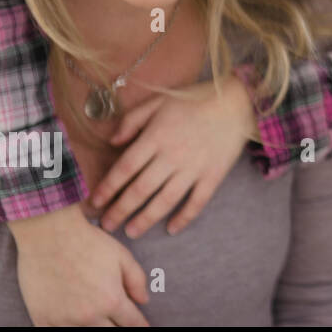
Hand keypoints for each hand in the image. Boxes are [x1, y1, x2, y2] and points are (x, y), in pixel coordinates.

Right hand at [9, 204, 149, 325]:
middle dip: (119, 330)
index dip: (141, 326)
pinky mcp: (42, 318)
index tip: (145, 328)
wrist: (49, 235)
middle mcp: (88, 316)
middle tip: (120, 324)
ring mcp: (63, 320)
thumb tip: (144, 301)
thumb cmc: (88, 242)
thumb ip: (136, 280)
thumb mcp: (122, 256)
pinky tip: (73, 329)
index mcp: (111, 300)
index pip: (132, 323)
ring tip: (99, 325)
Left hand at [91, 76, 255, 237]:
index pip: (125, 169)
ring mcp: (194, 168)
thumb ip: (132, 120)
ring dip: (146, 219)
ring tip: (132, 232)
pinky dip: (184, 218)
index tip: (95, 203)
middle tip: (107, 225)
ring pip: (165, 200)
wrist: (237, 102)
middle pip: (140, 190)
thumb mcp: (158, 101)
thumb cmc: (194, 99)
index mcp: (156, 137)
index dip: (107, 188)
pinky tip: (171, 229)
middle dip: (120, 210)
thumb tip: (112, 142)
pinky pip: (197, 202)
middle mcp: (172, 156)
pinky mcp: (213, 175)